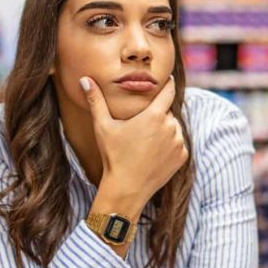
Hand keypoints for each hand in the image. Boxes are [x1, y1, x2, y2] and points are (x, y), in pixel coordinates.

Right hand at [80, 75, 187, 203]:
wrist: (127, 188)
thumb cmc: (113, 156)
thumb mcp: (102, 127)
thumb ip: (96, 100)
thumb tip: (85, 79)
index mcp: (154, 116)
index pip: (168, 91)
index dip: (167, 84)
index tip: (167, 79)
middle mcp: (171, 127)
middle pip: (167, 112)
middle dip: (157, 115)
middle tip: (142, 126)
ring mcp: (179, 142)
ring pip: (174, 128)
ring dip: (165, 130)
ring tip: (146, 142)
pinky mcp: (182, 156)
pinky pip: (178, 144)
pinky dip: (169, 145)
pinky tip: (153, 153)